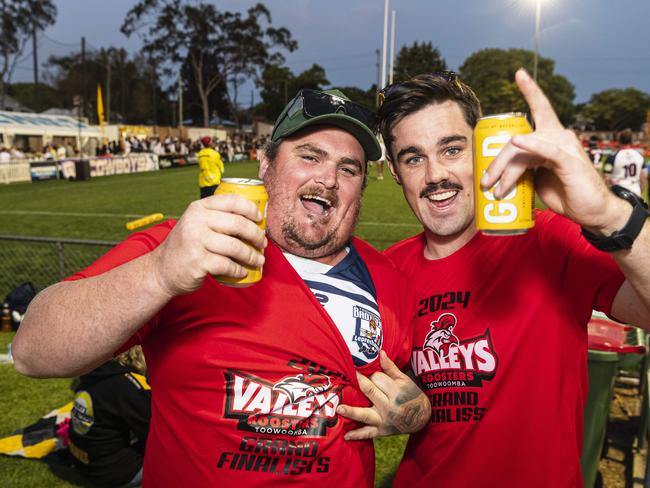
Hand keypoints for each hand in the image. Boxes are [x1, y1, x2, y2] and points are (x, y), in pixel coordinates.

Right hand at [151, 193, 266, 295]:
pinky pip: (227, 265)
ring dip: (252, 255)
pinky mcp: (198, 261)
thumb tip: (253, 220)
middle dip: (256, 235)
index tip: (260, 219)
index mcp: (199, 208)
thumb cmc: (186, 246)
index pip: (232, 200)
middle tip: (262, 243)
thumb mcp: (195, 223)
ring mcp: (196, 241)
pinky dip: (239, 270)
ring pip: (235, 246)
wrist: (162, 269)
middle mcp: (196, 221)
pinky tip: (242, 272)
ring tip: (258, 260)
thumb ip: (216, 218)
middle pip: (238, 224)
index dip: (251, 209)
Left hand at [336, 350, 429, 440]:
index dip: (368, 373)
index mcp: (395, 391)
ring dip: (352, 412)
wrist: (422, 418)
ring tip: (339, 408)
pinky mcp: (381, 431)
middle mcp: (389, 406)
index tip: (358, 367)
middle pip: (370, 392)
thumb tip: (380, 352)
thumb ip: (390, 367)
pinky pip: (368, 434)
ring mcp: (384, 420)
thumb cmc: (411, 395)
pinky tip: (346, 436)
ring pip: (366, 415)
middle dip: (358, 383)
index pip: (378, 379)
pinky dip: (357, 435)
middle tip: (345, 375)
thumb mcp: (404, 380)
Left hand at [480, 68, 628, 233]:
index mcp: (552, 137)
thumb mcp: (538, 179)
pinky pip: (547, 149)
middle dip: (496, 162)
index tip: (519, 73)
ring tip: (496, 189)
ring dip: (506, 171)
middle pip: (517, 138)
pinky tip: (518, 140)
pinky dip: (531, 145)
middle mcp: (559, 136)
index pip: (541, 109)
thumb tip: (497, 174)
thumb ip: (523, 169)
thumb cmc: (566, 194)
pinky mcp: (569, 160)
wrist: (591, 212)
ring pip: (524, 149)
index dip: (531, 90)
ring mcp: (565, 146)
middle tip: (485, 183)